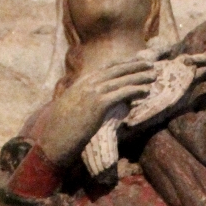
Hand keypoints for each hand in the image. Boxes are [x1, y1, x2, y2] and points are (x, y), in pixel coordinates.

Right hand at [36, 58, 156, 166]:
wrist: (52, 141)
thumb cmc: (60, 132)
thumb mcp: (70, 112)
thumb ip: (82, 104)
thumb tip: (93, 108)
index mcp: (80, 84)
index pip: (105, 69)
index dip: (122, 65)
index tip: (134, 63)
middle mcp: (86, 83)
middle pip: (115, 70)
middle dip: (134, 66)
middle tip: (150, 65)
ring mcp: (92, 92)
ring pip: (121, 79)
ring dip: (139, 76)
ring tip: (153, 75)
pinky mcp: (98, 103)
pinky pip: (121, 93)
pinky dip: (135, 90)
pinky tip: (146, 90)